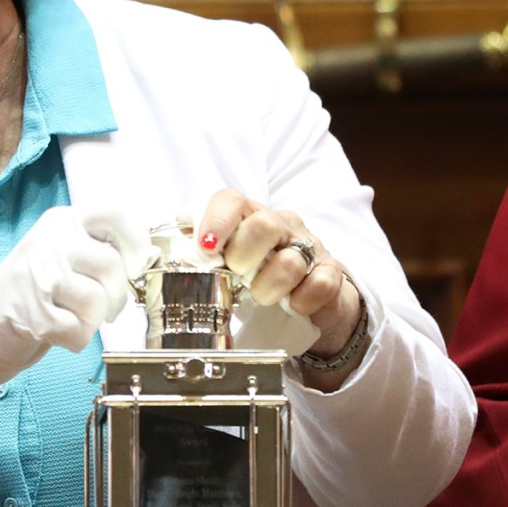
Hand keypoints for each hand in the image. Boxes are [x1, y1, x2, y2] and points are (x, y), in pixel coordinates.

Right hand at [0, 207, 142, 388]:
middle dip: (116, 294)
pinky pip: (80, 331)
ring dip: (95, 319)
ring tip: (76, 316)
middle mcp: (50, 242)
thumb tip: (145, 260)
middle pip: (112, 266)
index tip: (133, 263)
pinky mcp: (34, 315)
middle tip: (102, 304)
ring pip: (98, 301)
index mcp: (63, 220)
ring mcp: (40, 277)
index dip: (135, 243)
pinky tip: (61, 331)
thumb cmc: (36, 285)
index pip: (116, 215)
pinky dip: (77, 338)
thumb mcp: (64, 250)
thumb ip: (99, 247)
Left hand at [200, 190, 357, 356]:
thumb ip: (205, 254)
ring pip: (290, 260)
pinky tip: (294, 305)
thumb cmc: (262, 272)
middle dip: (243, 256)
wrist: (312, 293)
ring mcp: (309, 247)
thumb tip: (176, 255)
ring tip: (262, 297)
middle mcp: (282, 225)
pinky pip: (319, 284)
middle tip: (238, 276)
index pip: (231, 201)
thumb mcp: (231, 259)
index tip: (205, 247)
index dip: (216, 221)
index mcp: (250, 216)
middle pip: (263, 225)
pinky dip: (303, 300)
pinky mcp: (331, 273)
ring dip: (269, 287)